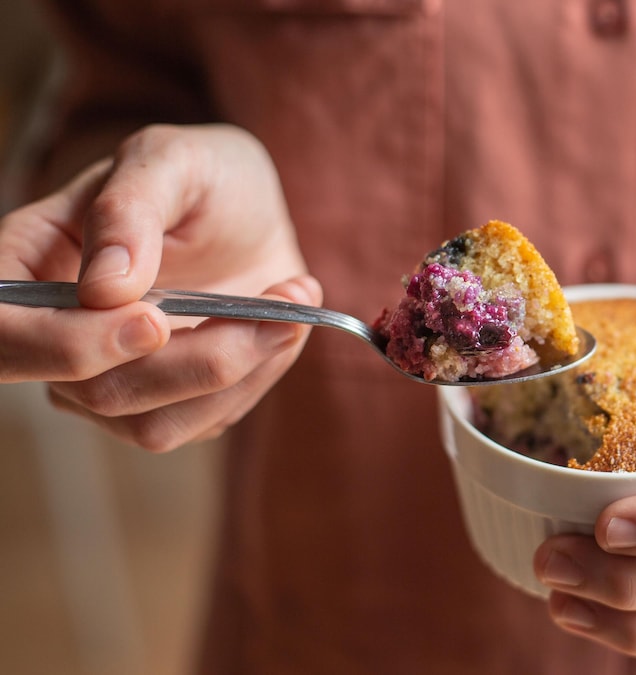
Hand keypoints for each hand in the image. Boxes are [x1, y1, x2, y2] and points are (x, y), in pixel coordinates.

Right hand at [0, 124, 319, 449]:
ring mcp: (109, 379)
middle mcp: (56, 336)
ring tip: (290, 300)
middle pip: (93, 392)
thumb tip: (103, 290)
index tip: (156, 319)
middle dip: (191, 362)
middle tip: (272, 309)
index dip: (67, 346)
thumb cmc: (201, 175)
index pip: (6, 336)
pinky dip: (257, 373)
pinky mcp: (170, 405)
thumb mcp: (170, 160)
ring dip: (237, 369)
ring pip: (153, 423)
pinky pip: (205, 420)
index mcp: (25, 268)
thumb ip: (129, 210)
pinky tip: (286, 317)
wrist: (253, 211)